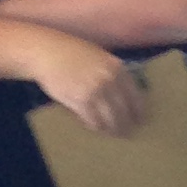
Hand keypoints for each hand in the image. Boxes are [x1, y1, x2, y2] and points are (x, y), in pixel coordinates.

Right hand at [17, 30, 141, 138]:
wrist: (46, 52)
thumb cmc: (71, 53)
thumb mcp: (99, 57)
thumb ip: (112, 73)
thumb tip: (125, 95)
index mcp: (118, 69)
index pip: (136, 97)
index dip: (138, 113)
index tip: (140, 121)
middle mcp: (110, 80)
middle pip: (125, 111)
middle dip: (126, 125)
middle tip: (126, 133)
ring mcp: (96, 91)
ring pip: (111, 119)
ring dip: (112, 129)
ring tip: (111, 133)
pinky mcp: (82, 101)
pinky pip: (94, 121)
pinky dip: (94, 126)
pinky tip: (93, 127)